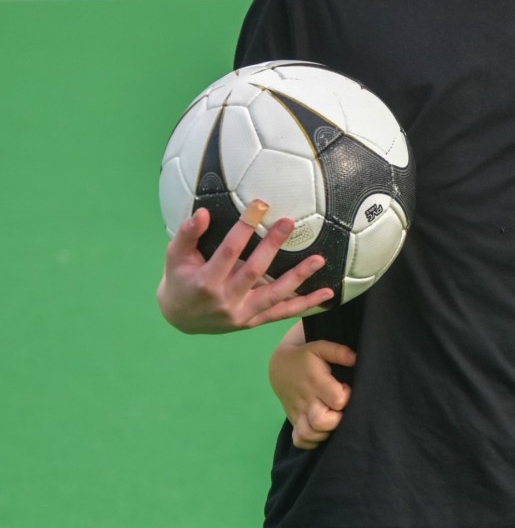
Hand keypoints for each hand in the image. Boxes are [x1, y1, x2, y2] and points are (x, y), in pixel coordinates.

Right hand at [157, 203, 333, 332]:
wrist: (180, 318)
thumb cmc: (179, 279)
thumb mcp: (174, 256)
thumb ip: (187, 234)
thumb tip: (202, 213)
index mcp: (205, 281)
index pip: (228, 251)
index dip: (244, 228)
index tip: (259, 205)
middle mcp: (225, 300)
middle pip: (255, 271)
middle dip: (273, 246)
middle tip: (289, 222)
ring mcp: (241, 314)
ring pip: (274, 295)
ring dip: (299, 277)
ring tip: (319, 260)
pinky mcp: (252, 322)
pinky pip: (281, 313)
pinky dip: (304, 305)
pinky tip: (326, 294)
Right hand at [269, 328, 355, 450]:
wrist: (280, 367)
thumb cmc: (305, 358)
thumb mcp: (320, 347)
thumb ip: (338, 351)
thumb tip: (355, 359)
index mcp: (315, 382)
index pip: (337, 400)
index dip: (346, 397)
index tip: (346, 389)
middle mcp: (306, 401)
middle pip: (322, 422)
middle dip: (337, 419)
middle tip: (340, 409)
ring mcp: (298, 413)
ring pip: (309, 434)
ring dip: (324, 432)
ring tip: (332, 420)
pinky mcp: (294, 421)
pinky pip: (299, 441)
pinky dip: (311, 441)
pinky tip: (321, 431)